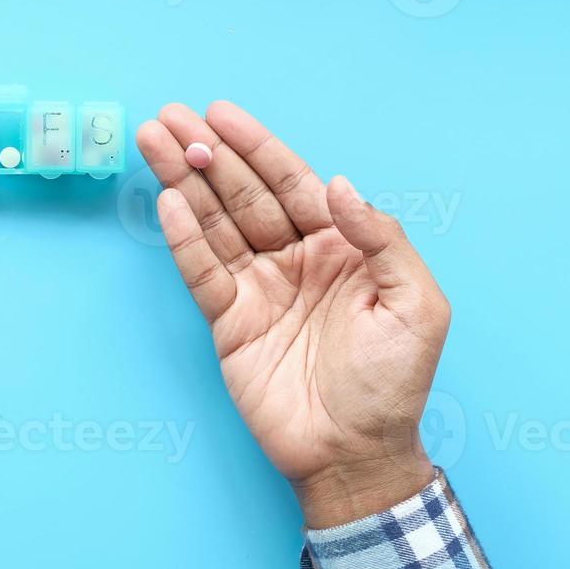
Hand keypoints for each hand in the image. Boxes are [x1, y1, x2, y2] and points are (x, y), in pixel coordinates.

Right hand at [137, 101, 448, 526]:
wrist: (354, 454)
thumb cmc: (394, 383)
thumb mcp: (416, 305)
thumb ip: (383, 239)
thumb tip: (338, 185)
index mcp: (341, 247)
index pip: (291, 182)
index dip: (255, 146)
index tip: (220, 114)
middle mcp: (295, 259)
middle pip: (242, 193)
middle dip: (207, 153)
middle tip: (170, 117)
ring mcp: (258, 289)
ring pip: (214, 223)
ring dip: (184, 181)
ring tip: (153, 140)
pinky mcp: (228, 322)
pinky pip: (201, 272)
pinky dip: (183, 238)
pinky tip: (166, 202)